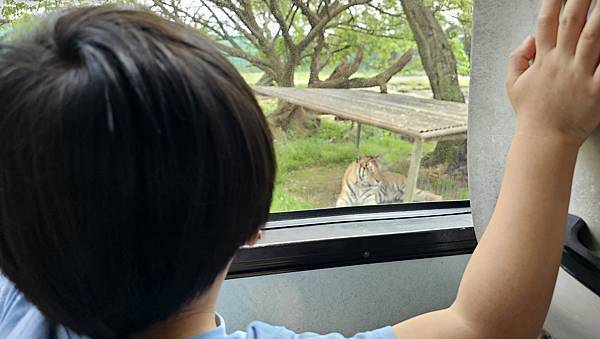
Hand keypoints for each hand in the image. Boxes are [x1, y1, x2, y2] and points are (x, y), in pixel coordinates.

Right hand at [507, 0, 599, 145]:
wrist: (544, 140)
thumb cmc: (531, 113)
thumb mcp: (513, 84)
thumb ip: (517, 58)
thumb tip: (529, 39)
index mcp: (543, 60)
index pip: (546, 22)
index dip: (552, 1)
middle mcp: (561, 63)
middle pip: (572, 22)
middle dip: (580, 0)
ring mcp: (580, 75)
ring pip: (594, 37)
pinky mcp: (597, 90)